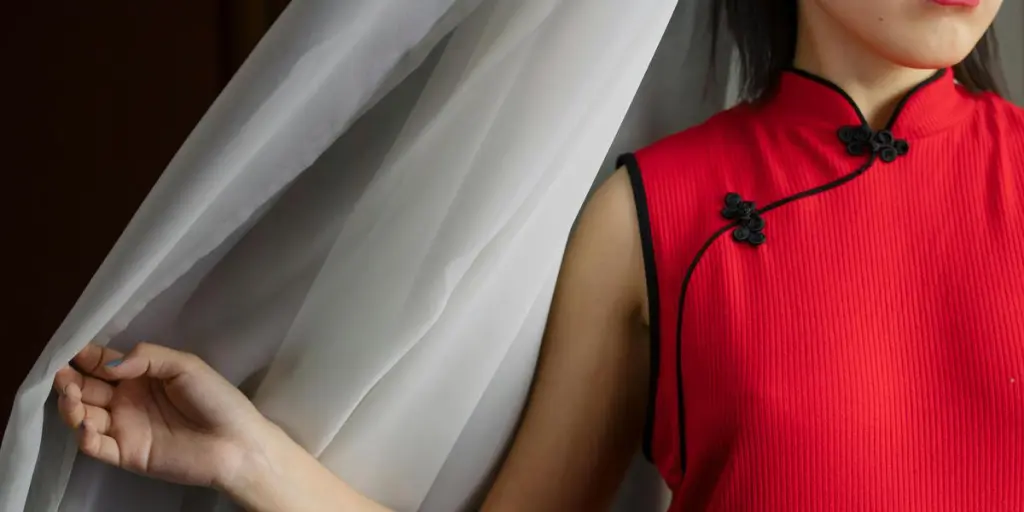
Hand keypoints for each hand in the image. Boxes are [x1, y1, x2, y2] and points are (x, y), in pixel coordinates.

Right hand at [53, 342, 275, 489]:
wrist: (237, 443)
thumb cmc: (216, 399)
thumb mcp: (186, 365)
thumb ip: (147, 357)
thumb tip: (109, 364)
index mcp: (142, 375)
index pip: (103, 364)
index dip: (84, 357)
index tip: (70, 352)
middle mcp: (128, 399)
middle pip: (87, 388)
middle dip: (70, 381)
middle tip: (63, 377)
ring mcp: (125, 427)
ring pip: (84, 416)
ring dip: (72, 407)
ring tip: (74, 400)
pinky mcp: (126, 454)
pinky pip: (96, 446)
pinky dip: (84, 437)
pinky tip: (87, 426)